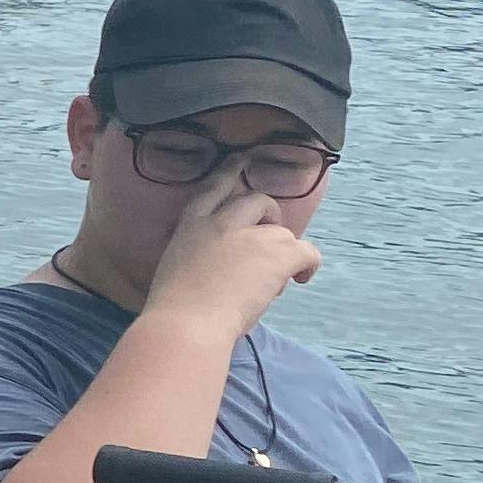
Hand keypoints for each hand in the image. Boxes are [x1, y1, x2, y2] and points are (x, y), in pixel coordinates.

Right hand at [144, 161, 319, 340]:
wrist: (186, 323)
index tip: (241, 159)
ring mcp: (251, 236)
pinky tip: (301, 278)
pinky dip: (308, 264)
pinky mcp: (276, 254)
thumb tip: (223, 270)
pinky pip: (307, 251)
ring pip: (283, 234)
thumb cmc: (174, 310)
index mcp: (191, 226)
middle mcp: (221, 223)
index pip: (213, 188)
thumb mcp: (174, 270)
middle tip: (270, 243)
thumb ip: (199, 258)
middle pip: (257, 201)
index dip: (229, 172)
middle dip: (269, 216)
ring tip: (276, 280)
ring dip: (283, 253)